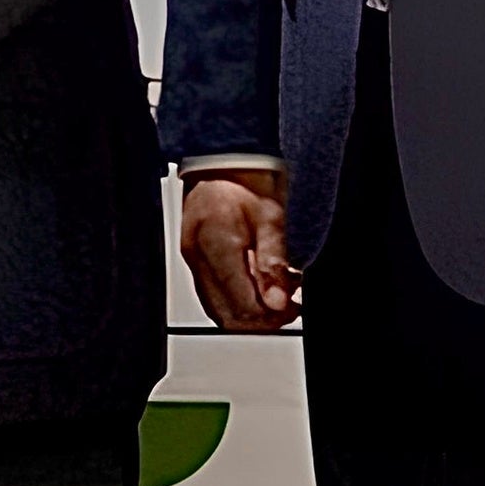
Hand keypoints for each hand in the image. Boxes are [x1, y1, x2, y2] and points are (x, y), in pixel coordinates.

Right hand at [180, 172, 297, 329]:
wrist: (222, 167)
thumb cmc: (246, 186)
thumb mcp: (271, 220)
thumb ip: (273, 264)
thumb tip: (277, 302)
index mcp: (216, 242)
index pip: (242, 303)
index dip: (271, 314)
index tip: (292, 305)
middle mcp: (197, 255)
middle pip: (229, 314)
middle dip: (262, 317)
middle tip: (287, 304)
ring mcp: (192, 260)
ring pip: (220, 311)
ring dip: (250, 312)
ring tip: (274, 295)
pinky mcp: (193, 262)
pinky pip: (213, 298)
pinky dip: (236, 302)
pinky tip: (256, 288)